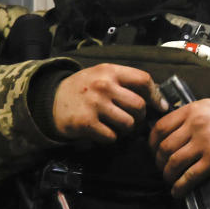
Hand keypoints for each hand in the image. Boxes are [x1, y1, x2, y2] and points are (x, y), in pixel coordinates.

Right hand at [52, 63, 167, 141]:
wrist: (50, 100)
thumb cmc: (83, 89)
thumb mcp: (103, 75)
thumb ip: (127, 83)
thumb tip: (160, 100)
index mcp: (110, 71)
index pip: (143, 80)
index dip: (156, 95)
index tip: (159, 106)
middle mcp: (103, 85)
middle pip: (139, 105)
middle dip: (140, 116)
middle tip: (132, 119)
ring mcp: (94, 104)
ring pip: (128, 124)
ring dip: (126, 129)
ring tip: (117, 125)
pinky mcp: (86, 123)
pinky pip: (112, 136)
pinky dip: (110, 137)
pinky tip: (102, 131)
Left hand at [148, 99, 209, 196]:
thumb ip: (190, 116)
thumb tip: (167, 131)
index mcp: (193, 109)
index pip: (161, 126)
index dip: (152, 143)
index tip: (153, 152)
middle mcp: (197, 123)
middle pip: (165, 146)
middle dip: (159, 162)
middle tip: (162, 169)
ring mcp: (206, 141)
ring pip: (174, 162)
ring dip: (168, 175)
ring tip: (170, 180)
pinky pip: (190, 176)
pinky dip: (180, 186)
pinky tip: (177, 192)